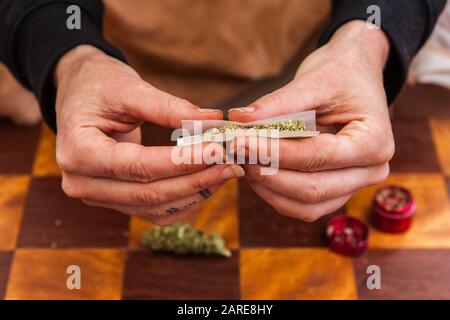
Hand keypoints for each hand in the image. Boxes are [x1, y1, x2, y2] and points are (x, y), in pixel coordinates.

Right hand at [55, 45, 243, 224]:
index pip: (138, 166)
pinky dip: (183, 200)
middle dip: (195, 180)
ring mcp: (97, 196)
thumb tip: (213, 121)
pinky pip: (154, 212)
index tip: (217, 150)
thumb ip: (168, 107)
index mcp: (77, 151)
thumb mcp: (129, 88)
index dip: (182, 162)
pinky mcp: (115, 200)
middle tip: (231, 164)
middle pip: (148, 194)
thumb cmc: (99, 85)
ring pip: (154, 208)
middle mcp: (81, 182)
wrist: (81, 94)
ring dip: (194, 193)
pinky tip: (207, 182)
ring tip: (225, 171)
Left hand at [228, 21, 393, 221]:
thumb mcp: (312, 81)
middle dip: (268, 175)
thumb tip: (239, 120)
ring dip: (268, 189)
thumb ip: (277, 103)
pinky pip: (304, 206)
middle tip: (236, 154)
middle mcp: (371, 171)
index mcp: (374, 141)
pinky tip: (256, 172)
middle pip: (313, 190)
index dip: (275, 152)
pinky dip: (276, 193)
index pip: (318, 156)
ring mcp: (354, 186)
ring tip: (242, 162)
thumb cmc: (339, 75)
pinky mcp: (336, 192)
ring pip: (306, 206)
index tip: (240, 141)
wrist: (355, 76)